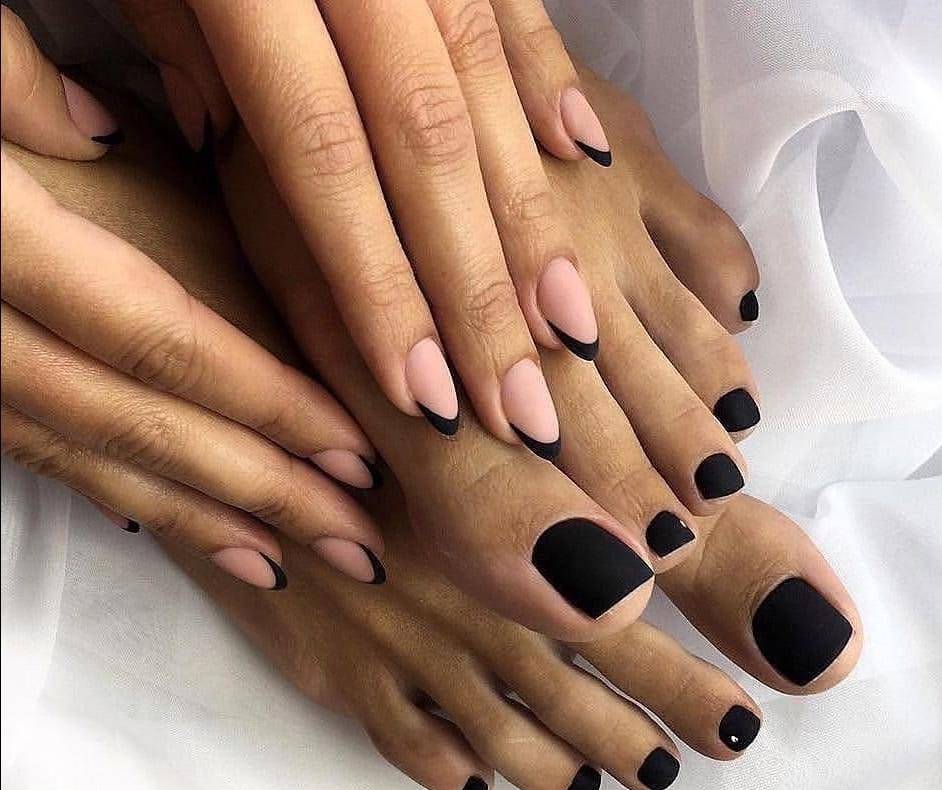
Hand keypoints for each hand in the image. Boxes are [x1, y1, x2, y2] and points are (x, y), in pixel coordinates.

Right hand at [0, 7, 384, 589]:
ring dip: (197, 518)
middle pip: (136, 421)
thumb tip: (93, 132)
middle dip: (255, 490)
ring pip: (87, 455)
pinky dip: (120, 496)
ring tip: (290, 560)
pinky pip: (36, 452)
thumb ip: (6, 81)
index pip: (153, 336)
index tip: (355, 448)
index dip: (263, 402)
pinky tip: (188, 526)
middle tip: (356, 542)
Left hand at [118, 0, 613, 455]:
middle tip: (530, 410)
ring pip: (490, 91)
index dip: (383, 288)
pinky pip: (513, 8)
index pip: (328, 160)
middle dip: (483, 292)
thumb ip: (165, 39)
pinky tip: (589, 165)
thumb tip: (228, 148)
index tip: (425, 398)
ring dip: (537, 222)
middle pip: (434, 146)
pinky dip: (551, 87)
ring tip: (571, 330)